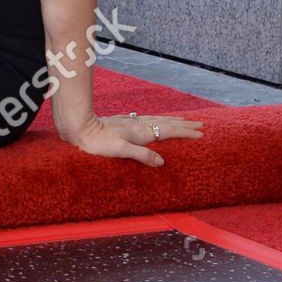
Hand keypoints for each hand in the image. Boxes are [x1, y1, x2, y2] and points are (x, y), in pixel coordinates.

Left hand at [60, 113, 203, 166]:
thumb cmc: (98, 143)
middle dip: (184, 124)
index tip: (201, 133)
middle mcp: (138, 124)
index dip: (185, 132)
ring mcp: (131, 122)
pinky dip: (158, 119)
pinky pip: (147, 119)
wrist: (80, 128)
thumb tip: (162, 162)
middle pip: (166, 123)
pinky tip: (155, 120)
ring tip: (184, 120)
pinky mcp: (123, 121)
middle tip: (201, 124)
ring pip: (157, 119)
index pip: (169, 131)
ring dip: (173, 120)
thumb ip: (141, 155)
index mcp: (141, 132)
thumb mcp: (120, 150)